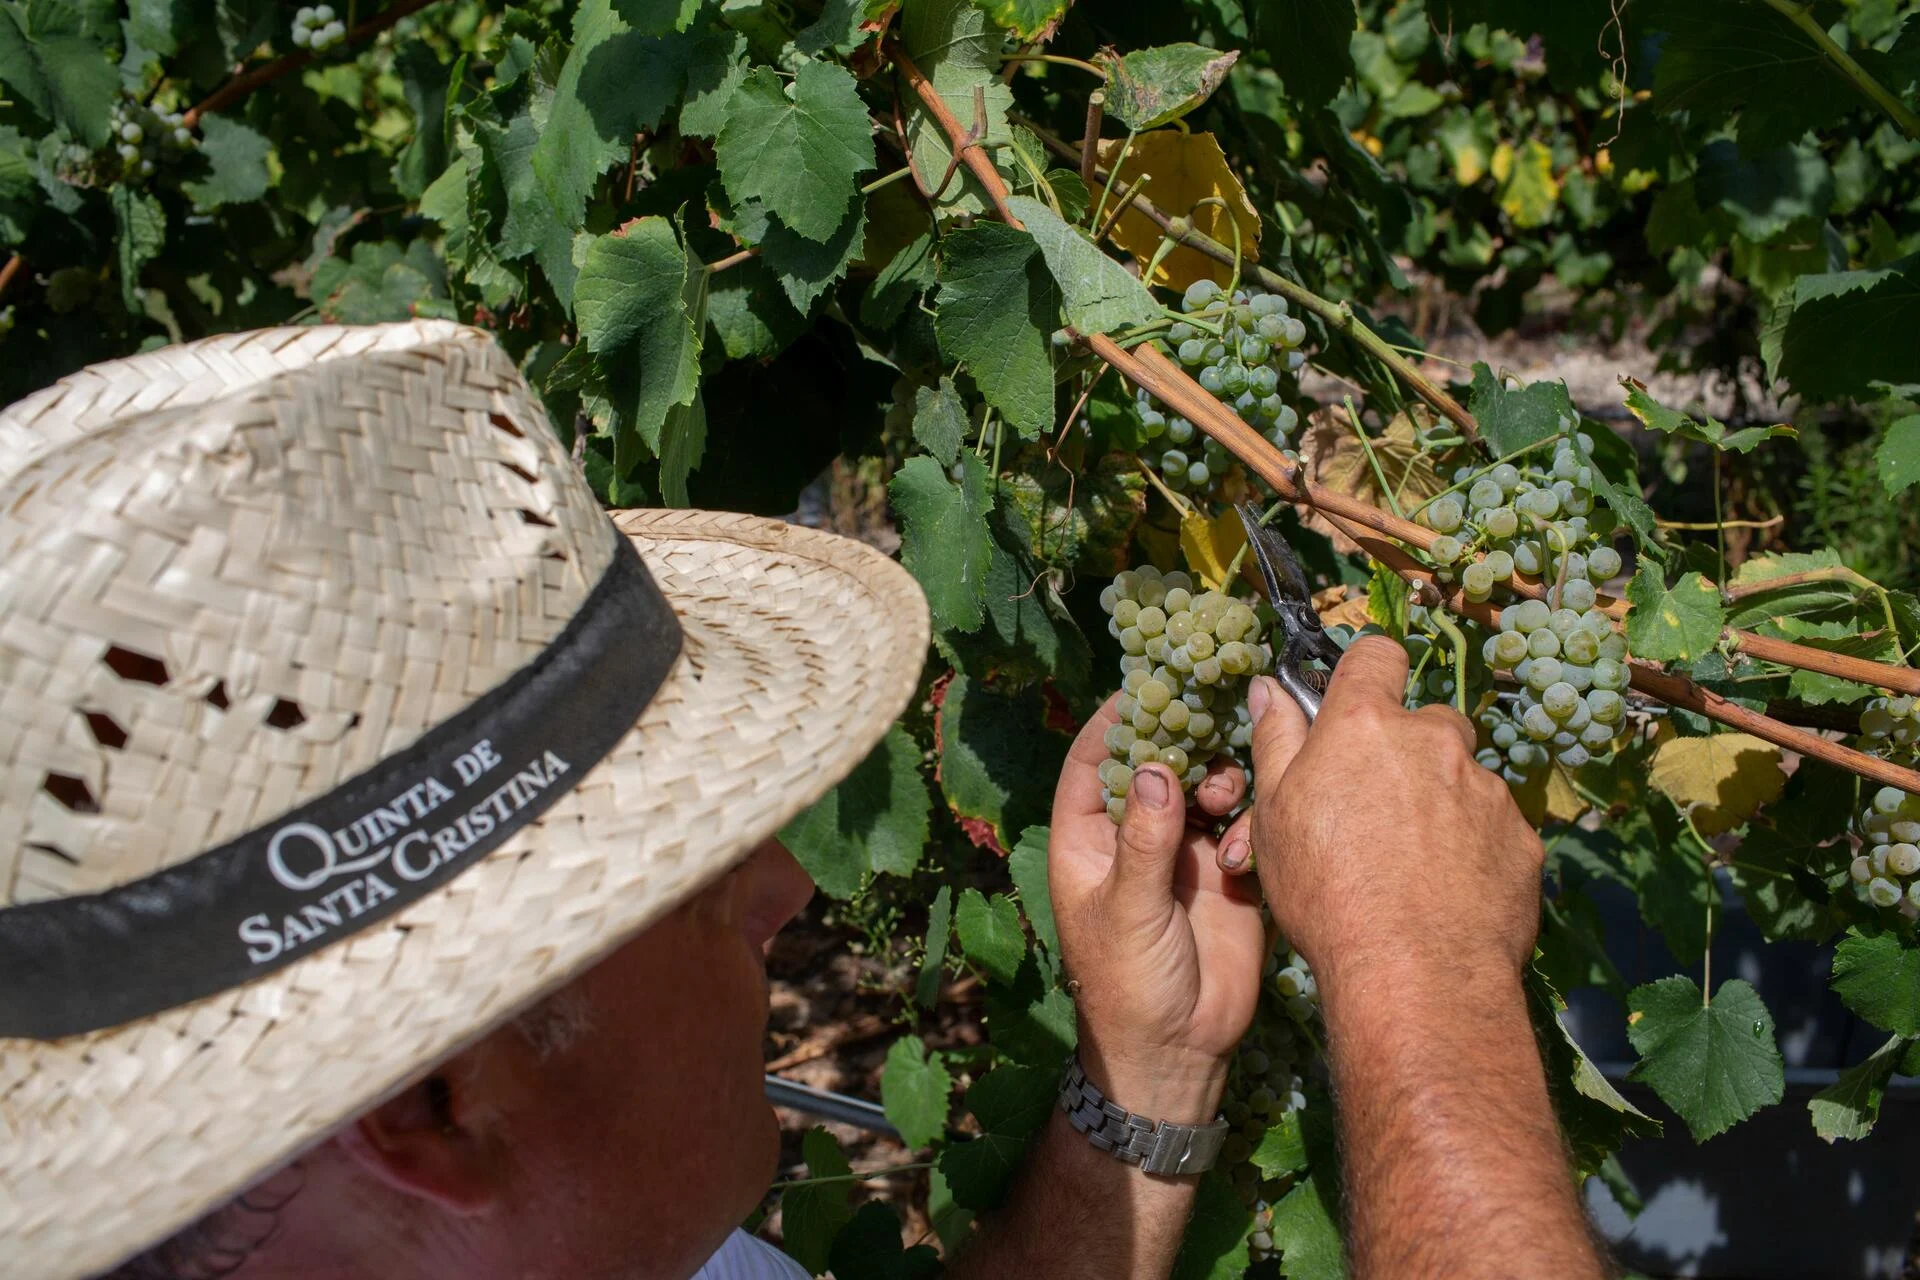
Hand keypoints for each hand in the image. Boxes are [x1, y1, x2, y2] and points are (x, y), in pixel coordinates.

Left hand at [1048, 695, 1266, 1122]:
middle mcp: (1135, 836)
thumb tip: (1154, 768)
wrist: (1178, 1052)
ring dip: (1218, 775)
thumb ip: (1143, 841)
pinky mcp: (1227, 870)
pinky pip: (1240, 820)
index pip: (1092, 762)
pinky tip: (1246, 833)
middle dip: (1180, 735)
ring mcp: (1182, 852)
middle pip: (1154, 762)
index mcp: (1089, 840)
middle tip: (1209, 708)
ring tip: (1225, 793)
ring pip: (1202, 784)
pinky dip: (1248, 813)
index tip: (1144, 682)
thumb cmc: (1128, 986)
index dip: (1113, 721)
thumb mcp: (1127, 912)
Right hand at [1240, 636, 1545, 990]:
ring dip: (1440, 802)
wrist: (1415, 974)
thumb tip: (1269, 689)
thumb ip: (1276, 741)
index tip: (1357, 698)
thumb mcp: (1276, 816)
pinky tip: (1445, 891)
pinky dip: (1473, 847)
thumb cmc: (1328, 894)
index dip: (1366, 671)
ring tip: (1411, 863)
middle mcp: (1434, 742)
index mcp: (1367, 726)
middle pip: (1426, 721)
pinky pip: (1493, 827)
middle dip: (1407, 752)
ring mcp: (1486, 789)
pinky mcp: (1521, 838)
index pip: (1376, 654)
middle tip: (1376, 809)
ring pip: (1462, 777)